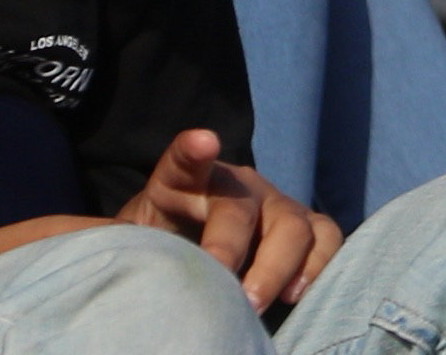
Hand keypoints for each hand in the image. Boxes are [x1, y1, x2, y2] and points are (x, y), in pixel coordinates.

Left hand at [121, 128, 341, 312]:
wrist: (191, 257)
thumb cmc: (160, 248)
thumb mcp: (137, 235)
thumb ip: (129, 233)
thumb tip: (117, 232)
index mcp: (189, 182)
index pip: (185, 162)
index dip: (192, 152)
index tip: (202, 142)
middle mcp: (240, 187)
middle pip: (245, 208)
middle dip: (237, 247)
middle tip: (227, 290)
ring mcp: (280, 206)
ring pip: (296, 224)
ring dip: (281, 265)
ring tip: (258, 303)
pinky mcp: (308, 231)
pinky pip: (328, 239)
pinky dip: (320, 265)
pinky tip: (300, 295)